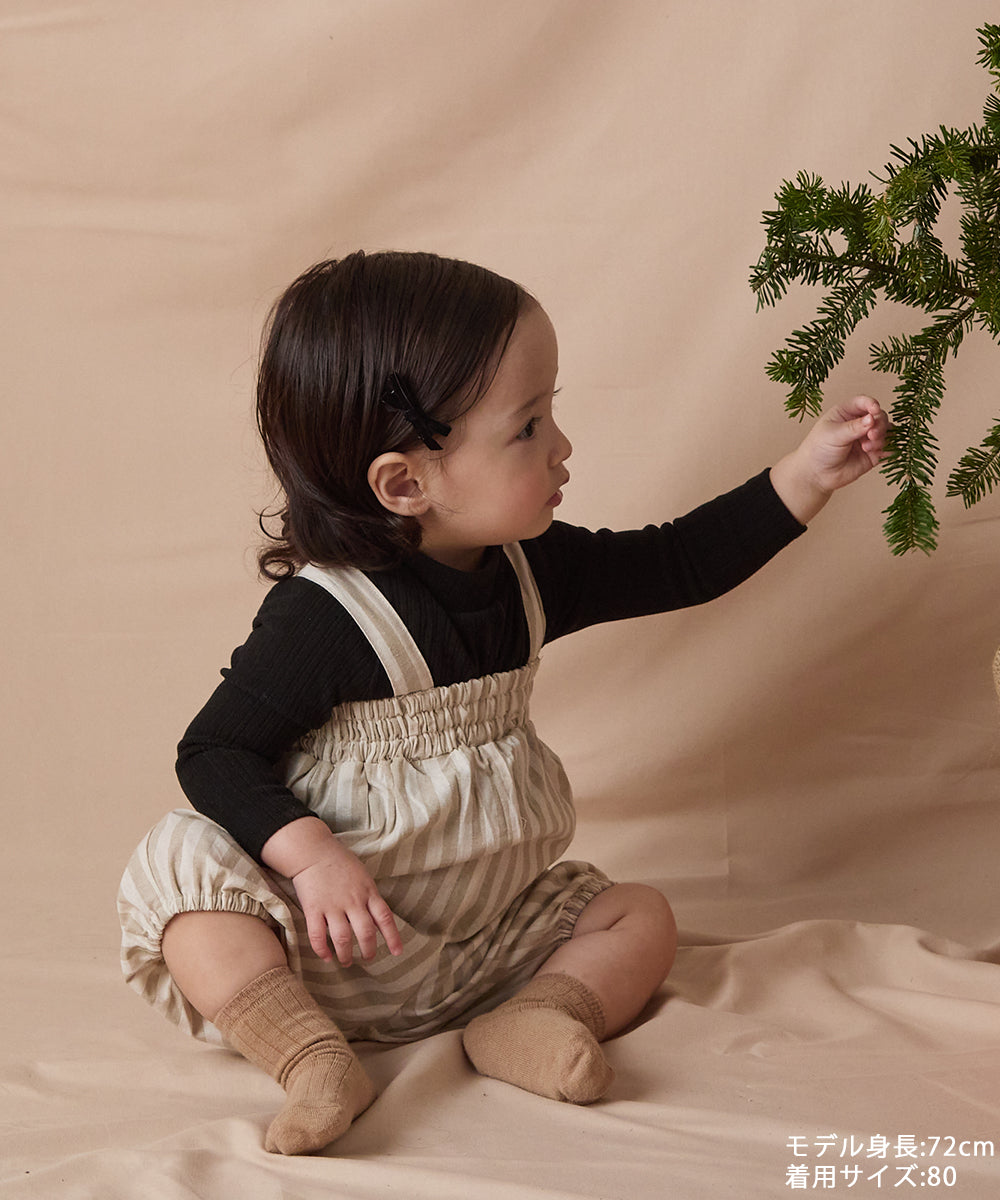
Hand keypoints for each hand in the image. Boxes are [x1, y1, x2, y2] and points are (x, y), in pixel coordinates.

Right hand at [291, 844, 403, 965]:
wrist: (314, 851)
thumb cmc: (340, 862)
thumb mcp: (363, 876)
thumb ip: (370, 896)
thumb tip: (378, 917)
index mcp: (368, 892)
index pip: (385, 918)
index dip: (393, 937)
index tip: (397, 952)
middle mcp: (353, 901)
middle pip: (366, 932)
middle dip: (368, 950)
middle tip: (368, 958)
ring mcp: (332, 905)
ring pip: (342, 938)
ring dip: (345, 954)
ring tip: (346, 961)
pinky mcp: (313, 908)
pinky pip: (317, 935)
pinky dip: (322, 949)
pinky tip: (326, 956)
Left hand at [770, 396, 888, 523]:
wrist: (816, 475)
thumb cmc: (818, 450)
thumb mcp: (833, 435)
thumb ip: (854, 427)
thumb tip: (872, 418)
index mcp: (846, 412)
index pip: (864, 402)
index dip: (872, 404)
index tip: (874, 411)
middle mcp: (859, 423)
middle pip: (879, 416)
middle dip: (879, 424)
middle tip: (871, 435)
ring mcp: (867, 438)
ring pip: (885, 431)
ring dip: (882, 437)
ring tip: (867, 447)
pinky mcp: (873, 453)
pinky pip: (888, 448)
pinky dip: (889, 449)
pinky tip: (884, 452)